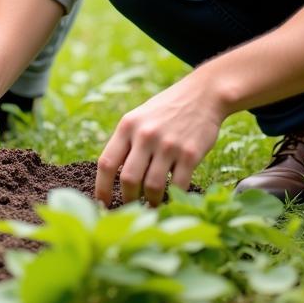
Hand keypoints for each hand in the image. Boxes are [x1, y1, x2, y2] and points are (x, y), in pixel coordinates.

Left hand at [95, 74, 226, 206]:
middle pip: (129, 179)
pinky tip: (171, 197)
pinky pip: (178, 185)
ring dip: (151, 201)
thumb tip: (111, 178)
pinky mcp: (190, 154)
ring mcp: (168, 145)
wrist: (202, 96)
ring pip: (153, 186)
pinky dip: (173, 196)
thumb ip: (126, 143)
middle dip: (128, 199)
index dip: (101, 188)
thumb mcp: (139, 118)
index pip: (106, 163)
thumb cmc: (166, 111)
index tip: (102, 203)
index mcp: (127, 126)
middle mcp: (145, 135)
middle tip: (131, 207)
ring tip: (151, 205)